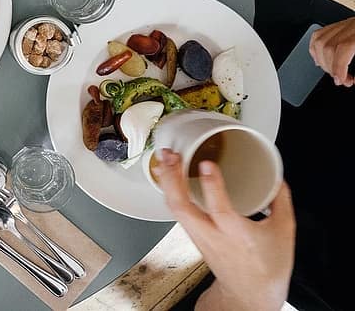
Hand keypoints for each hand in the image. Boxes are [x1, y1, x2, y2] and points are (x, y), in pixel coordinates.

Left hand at [154, 149, 293, 310]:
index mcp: (238, 236)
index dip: (212, 186)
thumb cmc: (267, 266)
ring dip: (167, 182)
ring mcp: (198, 236)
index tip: (206, 164)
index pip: (220, 210)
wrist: (250, 293)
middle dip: (172, 179)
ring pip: (175, 209)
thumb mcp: (285, 232)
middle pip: (183, 208)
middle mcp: (213, 236)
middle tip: (170, 156)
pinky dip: (170, 191)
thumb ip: (281, 201)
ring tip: (165, 159)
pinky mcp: (192, 235)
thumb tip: (277, 177)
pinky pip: (176, 211)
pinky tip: (168, 176)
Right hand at [309, 18, 354, 85]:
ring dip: (321, 60)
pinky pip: (318, 35)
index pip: (343, 47)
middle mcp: (351, 26)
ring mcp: (344, 24)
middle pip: (327, 45)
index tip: (340, 80)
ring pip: (318, 40)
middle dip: (329, 67)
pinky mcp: (339, 25)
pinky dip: (315, 50)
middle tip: (339, 79)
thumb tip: (348, 79)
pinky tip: (322, 60)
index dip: (338, 66)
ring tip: (332, 71)